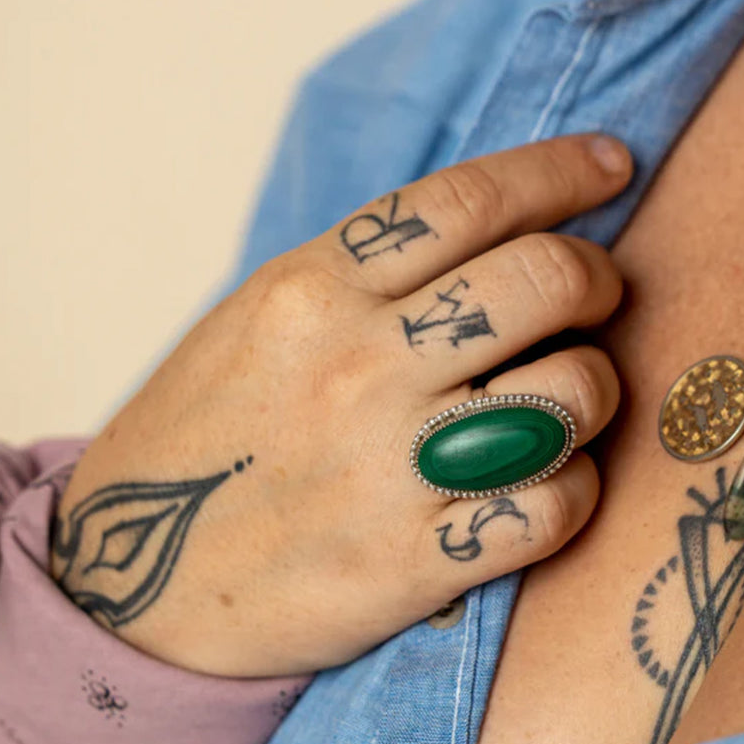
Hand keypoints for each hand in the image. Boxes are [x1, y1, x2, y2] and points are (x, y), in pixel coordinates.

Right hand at [51, 134, 631, 676]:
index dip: (561, 170)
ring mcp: (383, 464)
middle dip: (598, 276)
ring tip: (568, 395)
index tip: (609, 166)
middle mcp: (352, 364)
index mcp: (309, 289)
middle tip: (595, 293)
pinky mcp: (407, 561)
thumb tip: (492, 233)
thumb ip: (362, 275)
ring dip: (594, 387)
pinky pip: (553, 506)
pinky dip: (572, 487)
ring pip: (570, 392)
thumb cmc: (206, 436)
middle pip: (545, 278)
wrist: (134, 577)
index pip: (468, 199)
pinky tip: (543, 481)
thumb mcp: (257, 321)